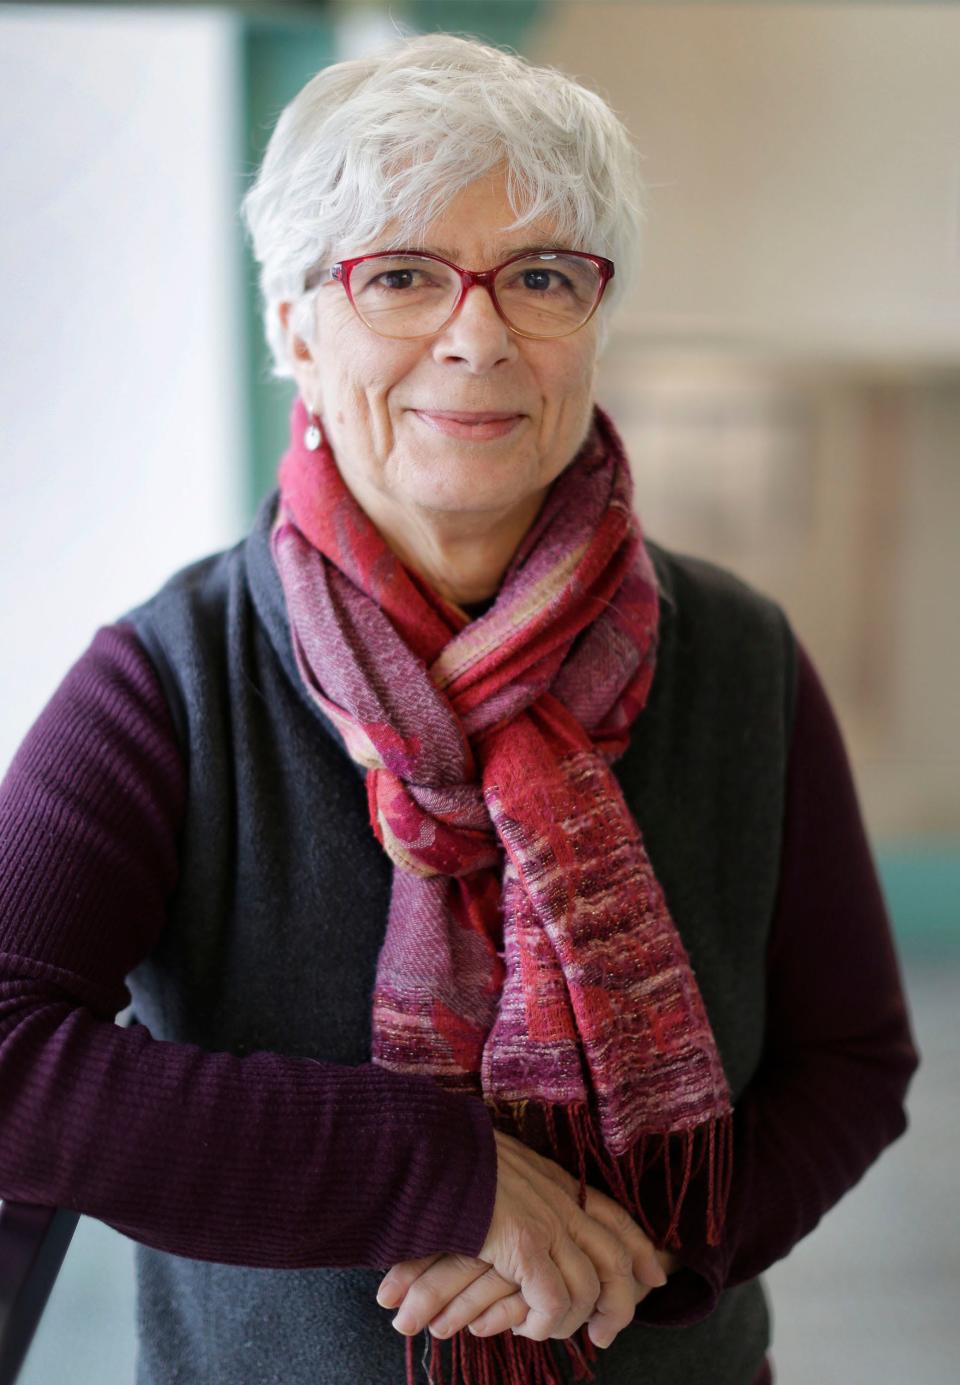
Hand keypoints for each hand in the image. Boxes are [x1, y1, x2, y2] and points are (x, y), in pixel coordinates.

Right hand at [377, 1130, 674, 1349]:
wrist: (429, 1147)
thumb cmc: (452, 1159)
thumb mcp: (500, 1167)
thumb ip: (521, 1188)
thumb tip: (520, 1210)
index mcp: (557, 1181)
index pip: (614, 1216)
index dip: (638, 1248)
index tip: (653, 1276)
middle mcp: (561, 1201)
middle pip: (614, 1258)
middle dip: (619, 1303)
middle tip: (604, 1335)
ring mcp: (545, 1222)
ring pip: (587, 1288)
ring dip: (570, 1322)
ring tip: (544, 1333)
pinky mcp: (524, 1245)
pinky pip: (553, 1301)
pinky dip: (544, 1323)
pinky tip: (523, 1327)